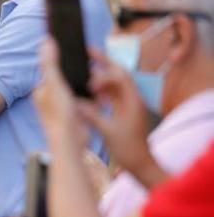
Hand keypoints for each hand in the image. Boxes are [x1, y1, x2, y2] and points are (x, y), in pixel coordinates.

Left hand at [33, 39, 89, 148]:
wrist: (72, 142)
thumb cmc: (60, 114)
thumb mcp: (55, 84)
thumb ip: (50, 63)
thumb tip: (46, 40)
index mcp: (41, 90)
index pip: (52, 68)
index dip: (64, 59)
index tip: (76, 48)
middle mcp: (49, 98)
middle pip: (66, 78)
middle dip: (78, 71)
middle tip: (91, 61)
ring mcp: (63, 107)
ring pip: (77, 88)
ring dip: (87, 83)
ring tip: (97, 76)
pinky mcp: (75, 114)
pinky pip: (86, 99)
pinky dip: (93, 96)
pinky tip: (100, 92)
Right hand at [79, 48, 162, 185]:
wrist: (141, 165)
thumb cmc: (128, 150)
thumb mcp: (107, 132)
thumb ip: (91, 115)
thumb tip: (75, 103)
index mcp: (132, 101)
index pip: (120, 76)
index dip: (104, 69)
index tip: (88, 71)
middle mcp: (132, 100)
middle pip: (118, 75)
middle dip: (103, 63)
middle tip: (87, 52)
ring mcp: (129, 106)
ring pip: (114, 85)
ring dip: (100, 78)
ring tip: (84, 71)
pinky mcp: (124, 113)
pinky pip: (112, 96)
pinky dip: (101, 92)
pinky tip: (90, 93)